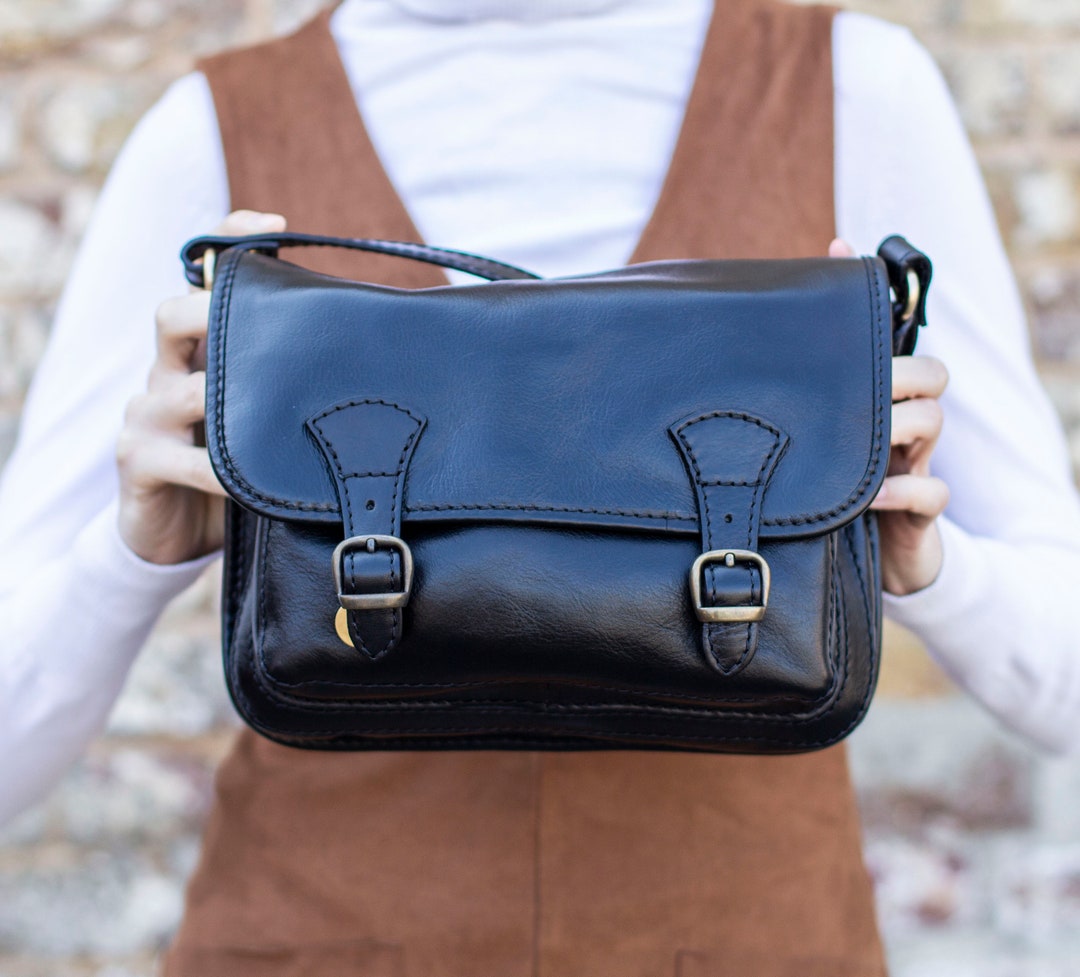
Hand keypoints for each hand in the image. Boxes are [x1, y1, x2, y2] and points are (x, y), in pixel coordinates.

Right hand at [116, 210, 286, 563]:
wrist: (174, 539)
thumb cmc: (233, 470)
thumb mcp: (259, 422)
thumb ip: (287, 389)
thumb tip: (366, 365)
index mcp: (197, 353)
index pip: (201, 279)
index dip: (229, 243)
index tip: (275, 225)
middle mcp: (165, 372)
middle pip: (173, 314)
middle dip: (214, 311)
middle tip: (266, 326)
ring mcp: (146, 415)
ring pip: (179, 385)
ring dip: (229, 400)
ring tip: (274, 413)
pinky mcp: (139, 461)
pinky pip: (182, 460)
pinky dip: (218, 470)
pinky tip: (245, 481)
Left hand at [829, 238, 949, 594]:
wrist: (870, 567)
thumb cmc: (831, 495)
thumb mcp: (808, 446)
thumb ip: (794, 398)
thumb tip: (760, 334)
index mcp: (873, 407)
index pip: (893, 344)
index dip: (877, 310)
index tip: (842, 277)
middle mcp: (898, 429)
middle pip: (928, 372)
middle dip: (897, 371)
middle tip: (856, 388)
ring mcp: (913, 467)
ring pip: (932, 420)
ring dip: (893, 427)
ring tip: (853, 442)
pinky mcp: (921, 512)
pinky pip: (931, 492)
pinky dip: (901, 491)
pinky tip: (867, 499)